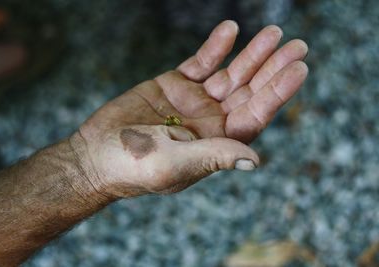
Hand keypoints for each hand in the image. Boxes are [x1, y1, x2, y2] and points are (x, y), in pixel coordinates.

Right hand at [73, 21, 307, 198]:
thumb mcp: (173, 165)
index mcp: (217, 144)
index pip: (255, 115)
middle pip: (249, 91)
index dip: (277, 92)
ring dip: (252, 54)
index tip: (298, 68)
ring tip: (274, 33)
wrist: (96, 156)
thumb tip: (255, 160)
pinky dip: (216, 47)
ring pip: (230, 74)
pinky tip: (230, 30)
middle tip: (297, 46)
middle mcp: (211, 122)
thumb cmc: (133, 168)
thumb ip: (213, 157)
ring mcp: (193, 101)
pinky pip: (201, 63)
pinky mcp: (174, 85)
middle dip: (272, 68)